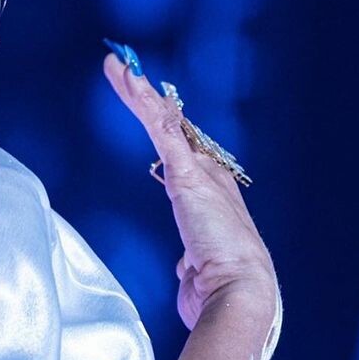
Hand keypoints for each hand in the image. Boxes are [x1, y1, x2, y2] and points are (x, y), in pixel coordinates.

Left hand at [103, 49, 279, 333]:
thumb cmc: (222, 287)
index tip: (138, 97)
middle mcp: (207, 174)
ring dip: (139, 92)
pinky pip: (164, 133)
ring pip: (162, 122)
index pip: (176, 144)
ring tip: (118, 64)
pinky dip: (150, 107)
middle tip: (119, 64)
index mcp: (209, 190)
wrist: (240, 295)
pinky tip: (134, 82)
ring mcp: (199, 172)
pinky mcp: (188, 176)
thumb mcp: (197, 264)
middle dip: (142, 95)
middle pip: (168, 124)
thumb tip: (185, 269)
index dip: (158, 118)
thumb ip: (190, 261)